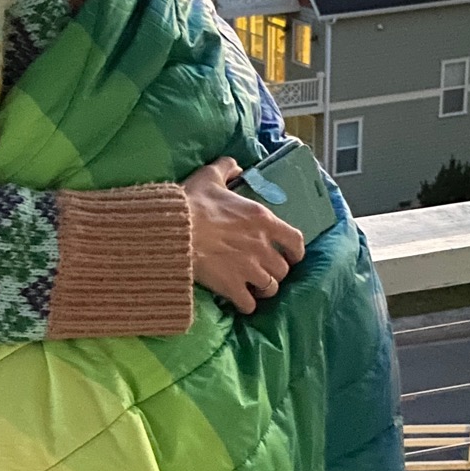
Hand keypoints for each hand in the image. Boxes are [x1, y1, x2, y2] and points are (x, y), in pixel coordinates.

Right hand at [182, 157, 304, 313]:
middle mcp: (262, 246)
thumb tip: (236, 166)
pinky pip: (249, 304)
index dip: (295, 251)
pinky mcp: (232, 286)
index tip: (290, 255)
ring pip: (270, 288)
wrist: (174, 230)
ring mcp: (249, 269)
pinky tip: (239, 301)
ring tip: (253, 288)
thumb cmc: (192, 203)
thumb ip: (227, 168)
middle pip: (282, 268)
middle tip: (263, 271)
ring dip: (263, 289)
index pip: (295, 240)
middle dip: (275, 271)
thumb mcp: (210, 176)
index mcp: (263, 219)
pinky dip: (246, 305)